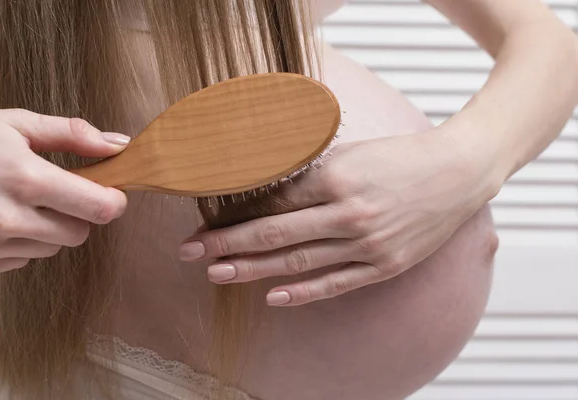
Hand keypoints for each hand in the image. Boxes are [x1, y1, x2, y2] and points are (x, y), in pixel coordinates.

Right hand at [0, 109, 129, 276]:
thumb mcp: (11, 124)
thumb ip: (70, 134)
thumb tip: (117, 145)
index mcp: (25, 179)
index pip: (99, 208)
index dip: (113, 200)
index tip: (110, 192)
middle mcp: (9, 219)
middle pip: (79, 234)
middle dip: (78, 214)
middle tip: (59, 193)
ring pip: (50, 248)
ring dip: (47, 228)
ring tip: (19, 201)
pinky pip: (19, 260)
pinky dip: (19, 243)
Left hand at [180, 129, 498, 305]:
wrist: (458, 173)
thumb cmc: (401, 158)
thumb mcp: (351, 153)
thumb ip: (310, 173)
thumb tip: (267, 190)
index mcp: (337, 179)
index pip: (272, 202)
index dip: (235, 214)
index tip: (206, 222)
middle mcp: (348, 214)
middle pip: (276, 234)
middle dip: (228, 244)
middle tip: (191, 252)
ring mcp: (368, 244)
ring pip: (299, 262)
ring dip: (254, 270)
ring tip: (218, 274)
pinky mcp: (384, 266)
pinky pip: (336, 283)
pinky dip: (303, 292)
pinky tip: (273, 297)